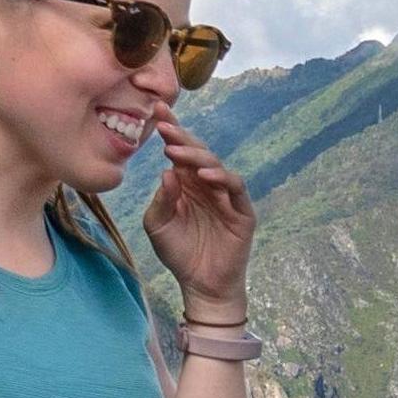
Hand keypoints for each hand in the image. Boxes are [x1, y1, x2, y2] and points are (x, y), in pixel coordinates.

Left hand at [141, 113, 256, 320]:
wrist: (201, 285)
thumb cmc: (179, 254)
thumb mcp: (158, 226)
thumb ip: (161, 199)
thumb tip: (168, 172)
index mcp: (185, 183)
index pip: (179, 151)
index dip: (171, 129)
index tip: (156, 111)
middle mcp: (206, 185)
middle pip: (197, 152)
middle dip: (181, 137)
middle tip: (163, 125)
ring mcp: (225, 196)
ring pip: (215, 165)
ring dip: (196, 156)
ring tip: (176, 151)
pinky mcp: (241, 212)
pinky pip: (235, 188)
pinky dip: (221, 178)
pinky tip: (204, 176)